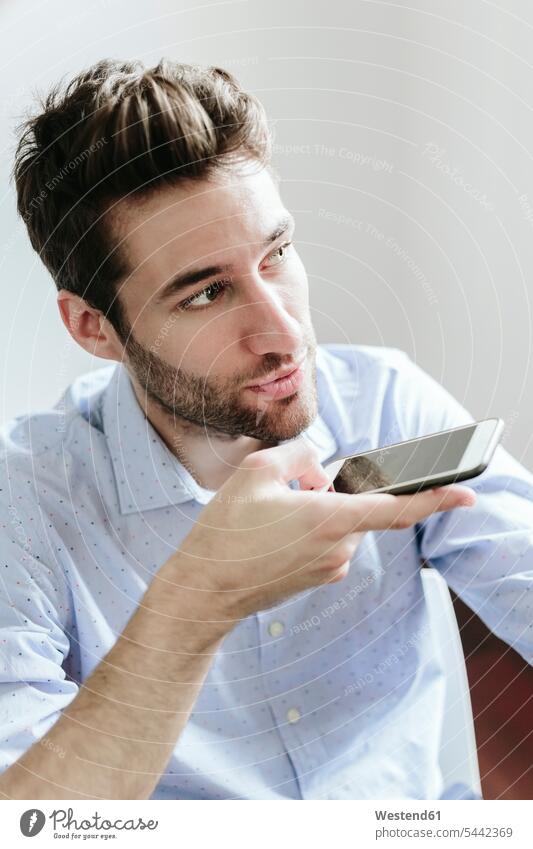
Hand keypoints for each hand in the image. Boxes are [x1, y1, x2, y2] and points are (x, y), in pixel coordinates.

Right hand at [170, 437, 475, 623]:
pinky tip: (274, 533)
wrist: (206, 590)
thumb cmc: (227, 532)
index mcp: (331, 520)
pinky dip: (312, 528)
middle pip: (357, 505)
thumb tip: (319, 469)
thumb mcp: (256, 471)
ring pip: (341, 522)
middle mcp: (340, 548)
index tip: (465, 493)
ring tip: (271, 518)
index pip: (397, 508)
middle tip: (290, 490)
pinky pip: (328, 540)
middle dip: (333, 490)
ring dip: (320, 510)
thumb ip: (299, 456)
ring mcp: (331, 567)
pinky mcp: (319, 577)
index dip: (435, 499)